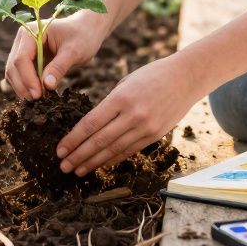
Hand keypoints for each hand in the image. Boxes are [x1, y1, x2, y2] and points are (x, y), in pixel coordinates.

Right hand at [5, 11, 107, 99]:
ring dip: (23, 89)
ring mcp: (23, 50)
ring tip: (38, 101)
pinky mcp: (28, 60)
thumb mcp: (74, 51)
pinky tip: (38, 95)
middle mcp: (22, 40)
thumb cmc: (82, 36)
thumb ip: (59, 67)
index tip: (38, 94)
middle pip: (13, 67)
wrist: (86, 30)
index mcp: (31, 32)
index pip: (22, 58)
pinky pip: (21, 76)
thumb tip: (47, 86)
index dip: (27, 78)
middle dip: (23, 86)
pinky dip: (27, 87)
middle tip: (37, 101)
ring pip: (13, 74)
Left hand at [55, 55, 202, 175]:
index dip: (73, 140)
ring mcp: (145, 128)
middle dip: (78, 155)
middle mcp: (133, 115)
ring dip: (93, 162)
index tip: (60, 149)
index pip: (90, 124)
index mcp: (121, 98)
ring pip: (113, 150)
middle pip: (99, 141)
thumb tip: (90, 126)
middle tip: (63, 166)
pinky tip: (99, 165)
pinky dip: (112, 159)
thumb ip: (110, 104)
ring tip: (77, 170)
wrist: (186, 78)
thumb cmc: (152, 75)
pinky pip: (129, 151)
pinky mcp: (154, 136)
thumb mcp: (126, 82)